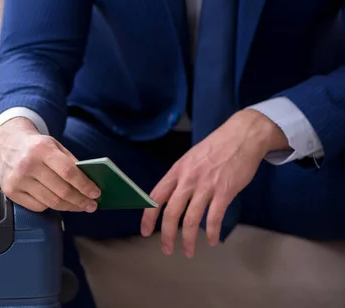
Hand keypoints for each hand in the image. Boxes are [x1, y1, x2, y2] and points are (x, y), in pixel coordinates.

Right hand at [0, 117, 100, 212]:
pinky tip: (59, 202)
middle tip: (91, 205)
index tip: (96, 193)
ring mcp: (17, 179)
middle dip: (80, 200)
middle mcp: (27, 164)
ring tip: (80, 206)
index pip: (68, 172)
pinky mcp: (11, 191)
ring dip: (70, 207)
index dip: (85, 185)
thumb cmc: (35, 146)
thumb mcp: (54, 145)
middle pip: (61, 191)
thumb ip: (71, 162)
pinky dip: (51, 206)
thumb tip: (89, 184)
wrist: (7, 143)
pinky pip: (38, 206)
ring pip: (51, 202)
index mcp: (41, 149)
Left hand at [140, 109, 288, 257]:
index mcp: (177, 170)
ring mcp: (206, 186)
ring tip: (189, 251)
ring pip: (191, 219)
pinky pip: (214, 217)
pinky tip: (212, 240)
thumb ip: (181, 177)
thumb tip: (172, 196)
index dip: (148, 216)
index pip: (156, 196)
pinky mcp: (225, 191)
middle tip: (167, 249)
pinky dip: (212, 232)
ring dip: (188, 239)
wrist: (242, 136)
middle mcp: (188, 179)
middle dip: (166, 235)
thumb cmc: (216, 147)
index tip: (145, 231)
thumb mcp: (190, 158)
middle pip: (171, 212)